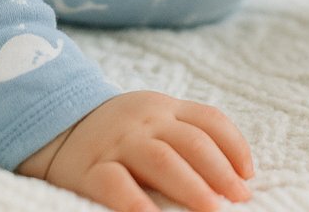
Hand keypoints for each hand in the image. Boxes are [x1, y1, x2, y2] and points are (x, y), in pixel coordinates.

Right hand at [17, 91, 254, 211]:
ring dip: (191, 186)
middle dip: (220, 171)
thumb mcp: (155, 119)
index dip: (234, 145)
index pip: (209, 120)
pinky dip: (137, 204)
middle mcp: (145, 121)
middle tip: (240, 198)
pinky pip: (116, 186)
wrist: (58, 125)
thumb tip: (238, 172)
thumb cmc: (121, 132)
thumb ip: (188, 134)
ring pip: (161, 160)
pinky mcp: (91, 169)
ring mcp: (118, 143)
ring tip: (213, 210)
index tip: (249, 175)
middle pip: (191, 142)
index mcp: (165, 108)